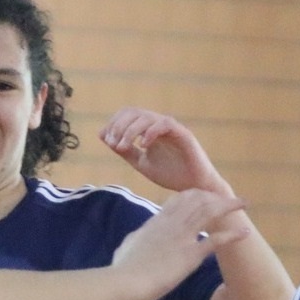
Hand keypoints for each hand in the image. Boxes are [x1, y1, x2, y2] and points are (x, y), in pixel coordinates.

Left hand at [100, 107, 229, 196]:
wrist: (194, 188)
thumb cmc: (171, 175)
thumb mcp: (141, 163)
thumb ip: (125, 150)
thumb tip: (104, 136)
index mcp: (149, 130)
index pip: (128, 114)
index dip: (113, 123)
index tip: (105, 138)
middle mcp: (159, 125)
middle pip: (134, 112)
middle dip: (119, 125)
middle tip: (114, 143)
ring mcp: (172, 128)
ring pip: (147, 117)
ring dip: (131, 130)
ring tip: (124, 147)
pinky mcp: (183, 134)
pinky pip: (164, 124)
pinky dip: (150, 132)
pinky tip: (143, 146)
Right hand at [111, 189, 246, 299]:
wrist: (125, 280)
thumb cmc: (123, 267)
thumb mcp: (128, 244)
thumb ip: (138, 236)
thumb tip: (137, 236)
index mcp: (158, 220)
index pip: (180, 198)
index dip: (197, 194)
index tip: (207, 195)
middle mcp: (172, 223)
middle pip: (199, 199)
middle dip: (216, 196)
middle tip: (229, 199)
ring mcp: (183, 237)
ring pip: (210, 212)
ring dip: (229, 206)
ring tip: (243, 204)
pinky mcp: (191, 255)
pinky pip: (216, 240)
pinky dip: (233, 234)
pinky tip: (245, 231)